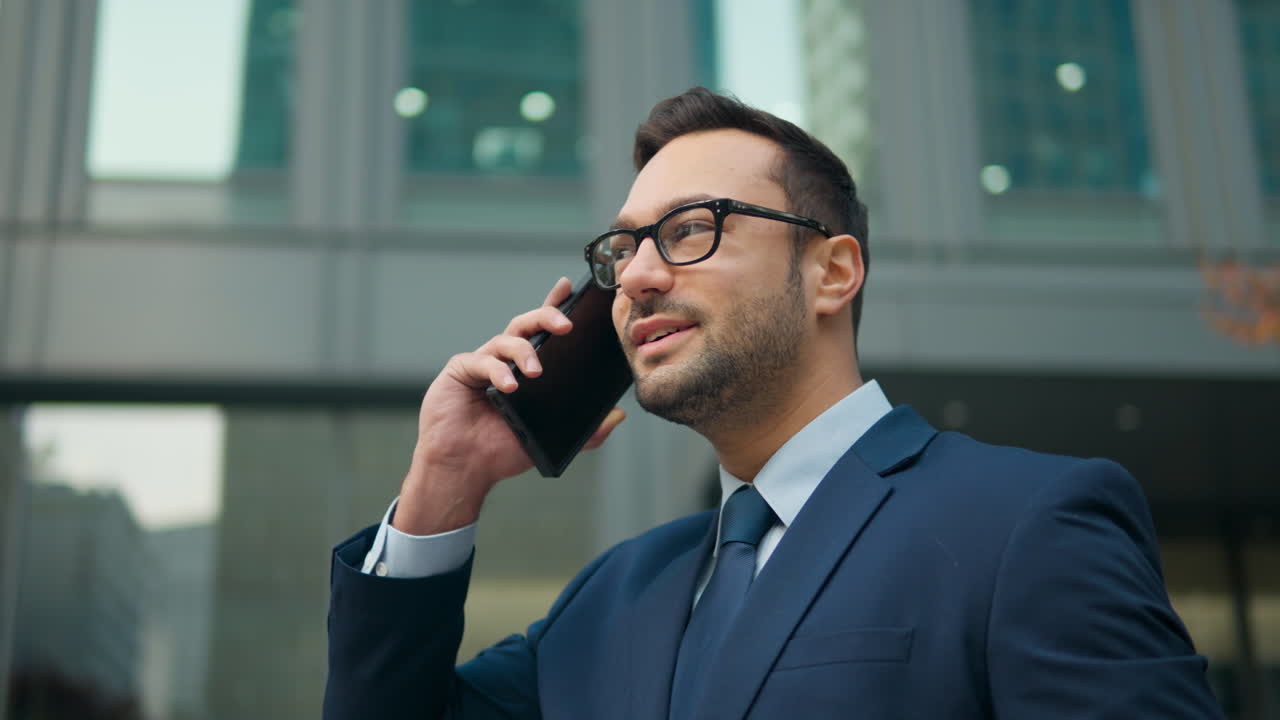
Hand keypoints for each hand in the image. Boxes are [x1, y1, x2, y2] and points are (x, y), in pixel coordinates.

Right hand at [392, 277, 626, 534]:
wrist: (465, 469)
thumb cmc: (501, 452)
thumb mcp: (551, 440)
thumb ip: (586, 431)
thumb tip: (618, 415)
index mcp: (525, 369)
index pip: (544, 332)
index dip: (555, 307)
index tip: (570, 289)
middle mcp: (504, 360)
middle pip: (527, 325)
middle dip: (547, 317)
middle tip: (567, 326)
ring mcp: (482, 362)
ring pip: (507, 339)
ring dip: (525, 351)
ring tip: (536, 372)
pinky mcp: (461, 369)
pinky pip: (482, 361)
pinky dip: (498, 370)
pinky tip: (509, 385)